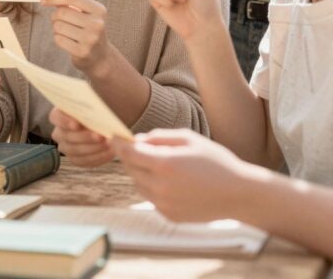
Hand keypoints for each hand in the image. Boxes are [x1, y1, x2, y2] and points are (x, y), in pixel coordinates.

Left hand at [40, 0, 110, 76]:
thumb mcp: (86, 14)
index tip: (43, 0)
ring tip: (66, 32)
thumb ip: (70, 4)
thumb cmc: (88, 30)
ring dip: (56, 28)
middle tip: (58, 20)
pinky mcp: (82, 51)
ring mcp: (90, 39)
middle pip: (62, 12)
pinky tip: (67, 41)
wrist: (100, 57)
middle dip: (55, 16)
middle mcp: (97, 24)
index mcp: (99, 10)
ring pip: (58, 26)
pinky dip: (58, 38)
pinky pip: (58, 39)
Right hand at [50, 107, 113, 166]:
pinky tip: (109, 152)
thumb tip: (98, 111)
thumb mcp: (94, 104)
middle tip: (101, 136)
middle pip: (66, 136)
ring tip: (109, 144)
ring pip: (74, 150)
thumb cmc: (97, 111)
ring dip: (93, 148)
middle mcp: (59, 132)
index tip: (77, 124)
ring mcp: (66, 147)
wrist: (103, 125)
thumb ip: (92, 106)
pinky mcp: (76, 159)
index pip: (55, 117)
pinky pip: (83, 161)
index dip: (64, 121)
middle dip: (85, 137)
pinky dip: (97, 157)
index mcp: (59, 115)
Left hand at [113, 129, 253, 221]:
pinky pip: (150, 197)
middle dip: (131, 156)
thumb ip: (159, 137)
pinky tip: (172, 182)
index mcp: (164, 164)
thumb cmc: (216, 161)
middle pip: (130, 168)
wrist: (240, 194)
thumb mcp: (189, 139)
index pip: (128, 153)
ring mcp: (164, 203)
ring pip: (138, 183)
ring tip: (162, 165)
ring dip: (141, 172)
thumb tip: (136, 140)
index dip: (117, 143)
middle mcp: (160, 186)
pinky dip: (153, 187)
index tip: (112, 137)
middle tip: (140, 148)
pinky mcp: (169, 215)